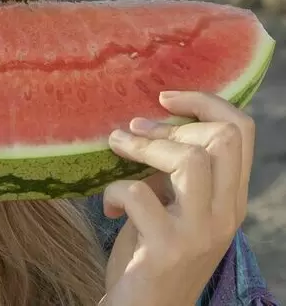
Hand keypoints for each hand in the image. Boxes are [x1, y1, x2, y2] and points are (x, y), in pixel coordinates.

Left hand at [100, 91, 253, 305]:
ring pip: (190, 160)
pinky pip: (140, 193)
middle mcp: (226, 214)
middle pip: (223, 138)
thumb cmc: (149, 253)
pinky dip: (114, 190)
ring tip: (115, 150)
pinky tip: (109, 207)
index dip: (205, 102)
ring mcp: (200, 232)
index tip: (165, 97)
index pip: (241, 131)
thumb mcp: (171, 207)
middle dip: (172, 124)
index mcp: (230, 198)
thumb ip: (172, 173)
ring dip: (142, 147)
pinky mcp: (168, 247)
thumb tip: (146, 125)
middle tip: (133, 131)